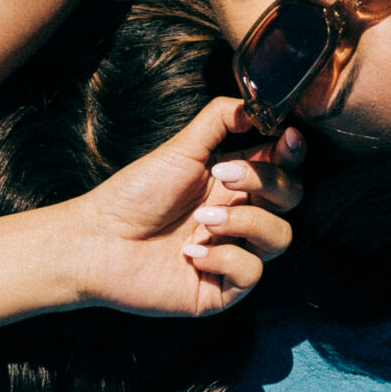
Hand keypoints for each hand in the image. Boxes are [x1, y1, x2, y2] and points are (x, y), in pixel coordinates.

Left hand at [69, 97, 304, 318]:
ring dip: (245, 222)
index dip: (292, 151)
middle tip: (226, 176)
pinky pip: (252, 273)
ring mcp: (233, 253)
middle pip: (291, 197)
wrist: (98, 240)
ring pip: (280, 237)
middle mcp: (240, 216)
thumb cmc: (135, 194)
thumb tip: (254, 102)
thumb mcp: (180, 148)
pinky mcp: (222, 289)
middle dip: (268, 181)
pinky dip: (224, 258)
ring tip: (202, 219)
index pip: (283, 165)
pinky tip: (191, 252)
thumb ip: (219, 120)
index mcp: (234, 182)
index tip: (287, 136)